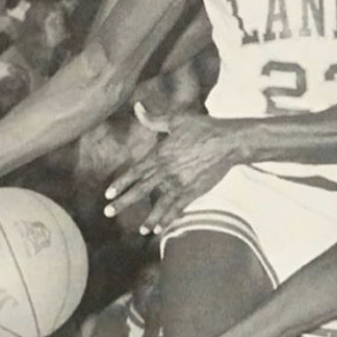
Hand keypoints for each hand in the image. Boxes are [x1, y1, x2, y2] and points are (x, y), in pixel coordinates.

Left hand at [104, 112, 240, 235]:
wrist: (227, 142)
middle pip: (140, 190)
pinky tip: (161, 228)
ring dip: (148, 218)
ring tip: (140, 230)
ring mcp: (179, 183)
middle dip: (123, 202)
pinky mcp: (193, 191)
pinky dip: (168, 218)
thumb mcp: (176, 120)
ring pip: (158, 204)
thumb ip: (153, 119)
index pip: (134, 172)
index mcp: (159, 154)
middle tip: (108, 212)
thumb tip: (137, 107)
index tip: (108, 194)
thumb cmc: (203, 127)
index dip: (120, 183)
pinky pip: (177, 208)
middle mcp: (165, 171)